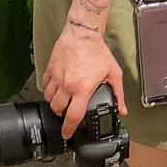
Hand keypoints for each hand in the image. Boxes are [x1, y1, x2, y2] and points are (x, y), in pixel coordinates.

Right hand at [41, 22, 125, 140]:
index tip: (67, 134)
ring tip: (62, 101)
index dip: (69, 129)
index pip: (72, 116)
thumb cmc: (98, 51)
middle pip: (58, 110)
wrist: (83, 33)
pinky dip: (49, 89)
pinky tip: (56, 88)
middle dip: (61, 115)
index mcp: (82, 89)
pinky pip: (45, 85)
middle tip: (66, 113)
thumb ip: (118, 93)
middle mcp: (67, 85)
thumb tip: (122, 109)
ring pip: (49, 99)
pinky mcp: (50, 69)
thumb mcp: (113, 73)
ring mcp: (57, 78)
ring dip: (55, 103)